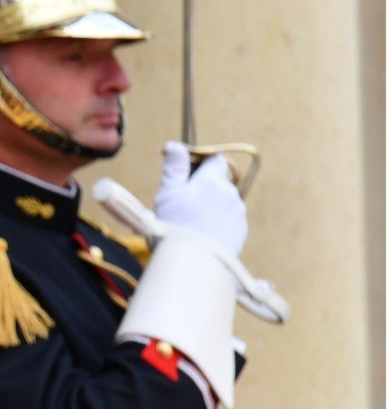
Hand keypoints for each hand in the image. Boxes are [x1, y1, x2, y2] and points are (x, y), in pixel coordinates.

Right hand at [154, 141, 246, 255]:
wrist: (194, 263)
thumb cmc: (175, 226)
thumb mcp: (167, 194)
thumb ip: (173, 168)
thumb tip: (175, 146)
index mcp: (212, 181)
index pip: (215, 159)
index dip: (202, 163)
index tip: (188, 173)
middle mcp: (229, 193)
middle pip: (219, 182)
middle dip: (205, 188)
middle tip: (184, 204)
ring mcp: (237, 213)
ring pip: (224, 202)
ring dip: (212, 206)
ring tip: (192, 224)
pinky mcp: (240, 232)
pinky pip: (229, 220)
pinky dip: (218, 223)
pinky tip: (202, 235)